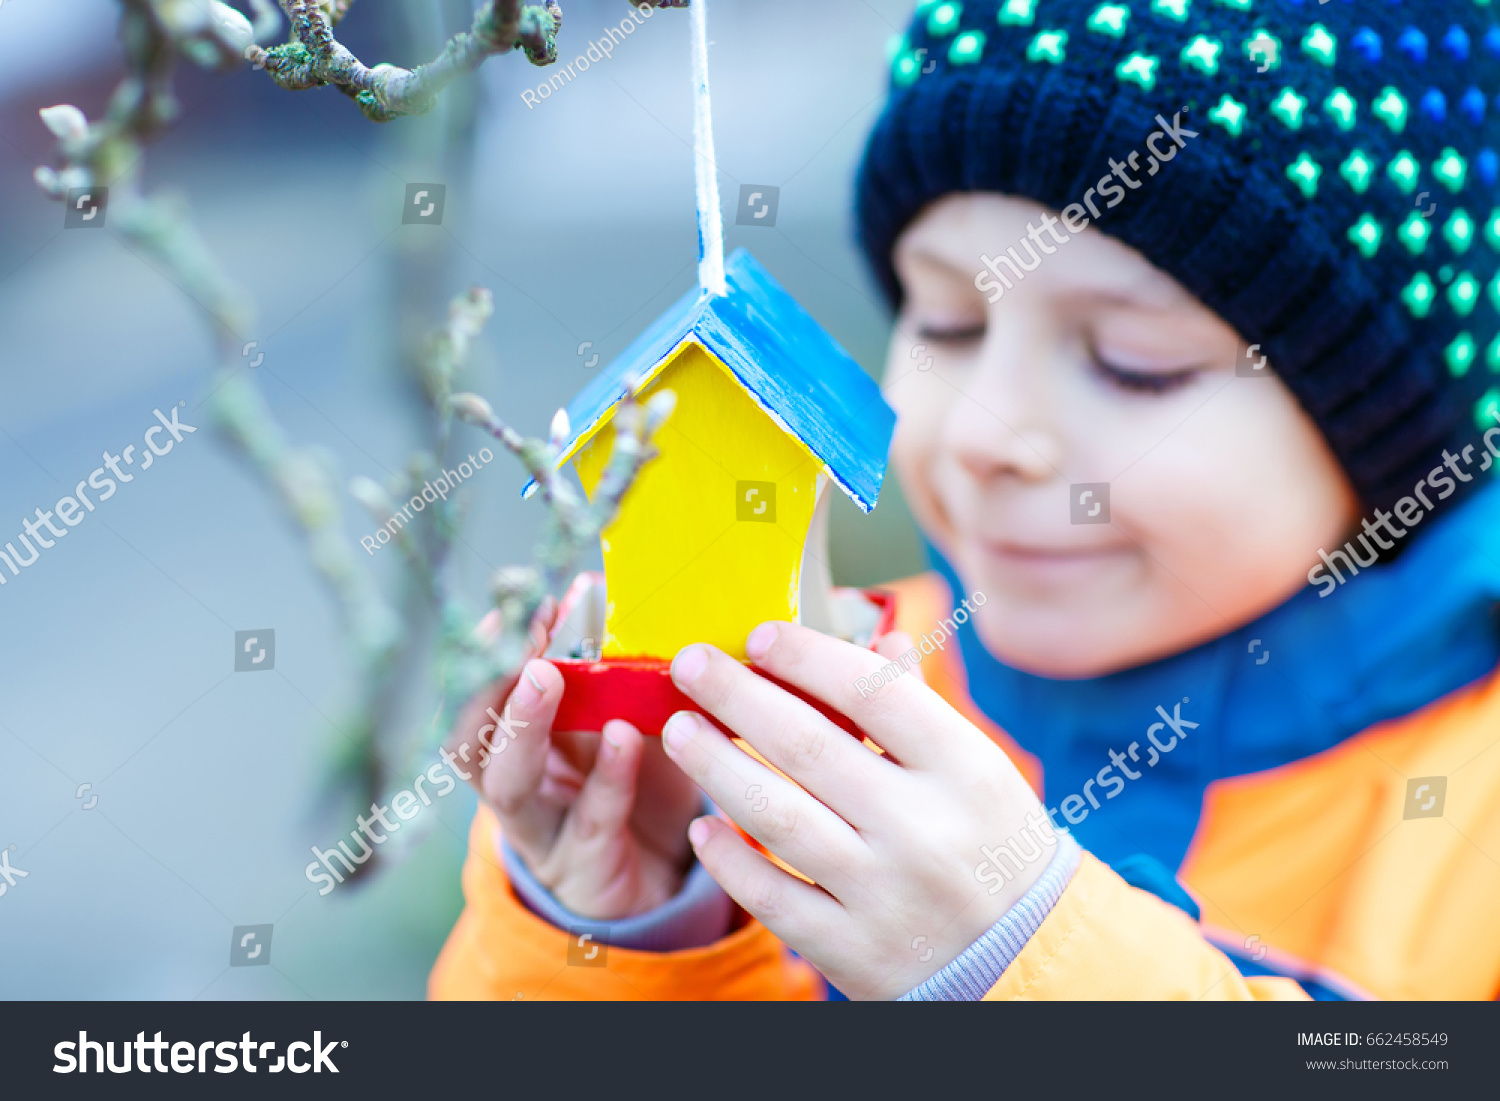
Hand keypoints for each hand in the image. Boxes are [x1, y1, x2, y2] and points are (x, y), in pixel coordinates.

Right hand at [445, 602, 701, 920]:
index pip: (479, 693)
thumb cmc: (636, 782)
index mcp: (514, 742)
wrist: (670, 873)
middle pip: (469, 740)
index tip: (525, 602)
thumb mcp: (623, 717)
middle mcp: (513, 786)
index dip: (493, 650)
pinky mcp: (585, 868)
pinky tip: (626, 736)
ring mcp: (543, 832)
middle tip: (522, 636)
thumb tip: (603, 590)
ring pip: (508, 784)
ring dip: (522, 727)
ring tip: (547, 676)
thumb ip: (610, 670)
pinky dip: (607, 775)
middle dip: (487, 683)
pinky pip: (590, 818)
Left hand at [659, 621, 1055, 999]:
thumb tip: (879, 640)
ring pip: (776, 816)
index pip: (874, 693)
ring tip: (678, 730)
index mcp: (966, 771)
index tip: (758, 635)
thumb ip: (922, 709)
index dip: (808, 657)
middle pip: (809, 746)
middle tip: (690, 664)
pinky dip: (729, 858)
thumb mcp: (981, 772)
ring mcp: (884, 894)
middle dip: (736, 697)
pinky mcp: (852, 950)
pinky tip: (703, 825)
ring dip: (716, 765)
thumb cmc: (992, 847)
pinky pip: (771, 896)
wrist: (1027, 963)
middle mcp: (923, 829)